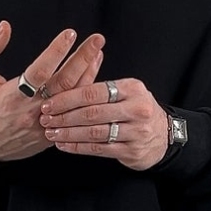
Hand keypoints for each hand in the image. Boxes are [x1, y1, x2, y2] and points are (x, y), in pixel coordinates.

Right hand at [0, 21, 106, 162]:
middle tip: (97, 39)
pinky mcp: (53, 133)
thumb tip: (4, 26)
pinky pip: (74, 111)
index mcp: (13, 96)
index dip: (56, 52)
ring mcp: (46, 124)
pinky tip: (92, 73)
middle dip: (83, 59)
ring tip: (98, 51)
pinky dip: (85, 90)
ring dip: (89, 72)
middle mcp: (32, 110)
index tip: (70, 33)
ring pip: (73, 97)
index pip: (39, 72)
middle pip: (63, 83)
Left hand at [38, 75, 170, 170]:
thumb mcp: (128, 91)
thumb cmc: (138, 110)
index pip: (94, 92)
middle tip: (45, 119)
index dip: (68, 98)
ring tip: (51, 133)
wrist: (164, 136)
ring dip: (69, 133)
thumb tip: (85, 59)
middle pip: (92, 113)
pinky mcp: (131, 151)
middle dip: (64, 116)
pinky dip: (79, 147)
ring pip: (94, 133)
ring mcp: (135, 132)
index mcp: (132, 89)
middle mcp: (136, 109)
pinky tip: (64, 145)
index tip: (49, 102)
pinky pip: (99, 149)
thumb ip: (103, 82)